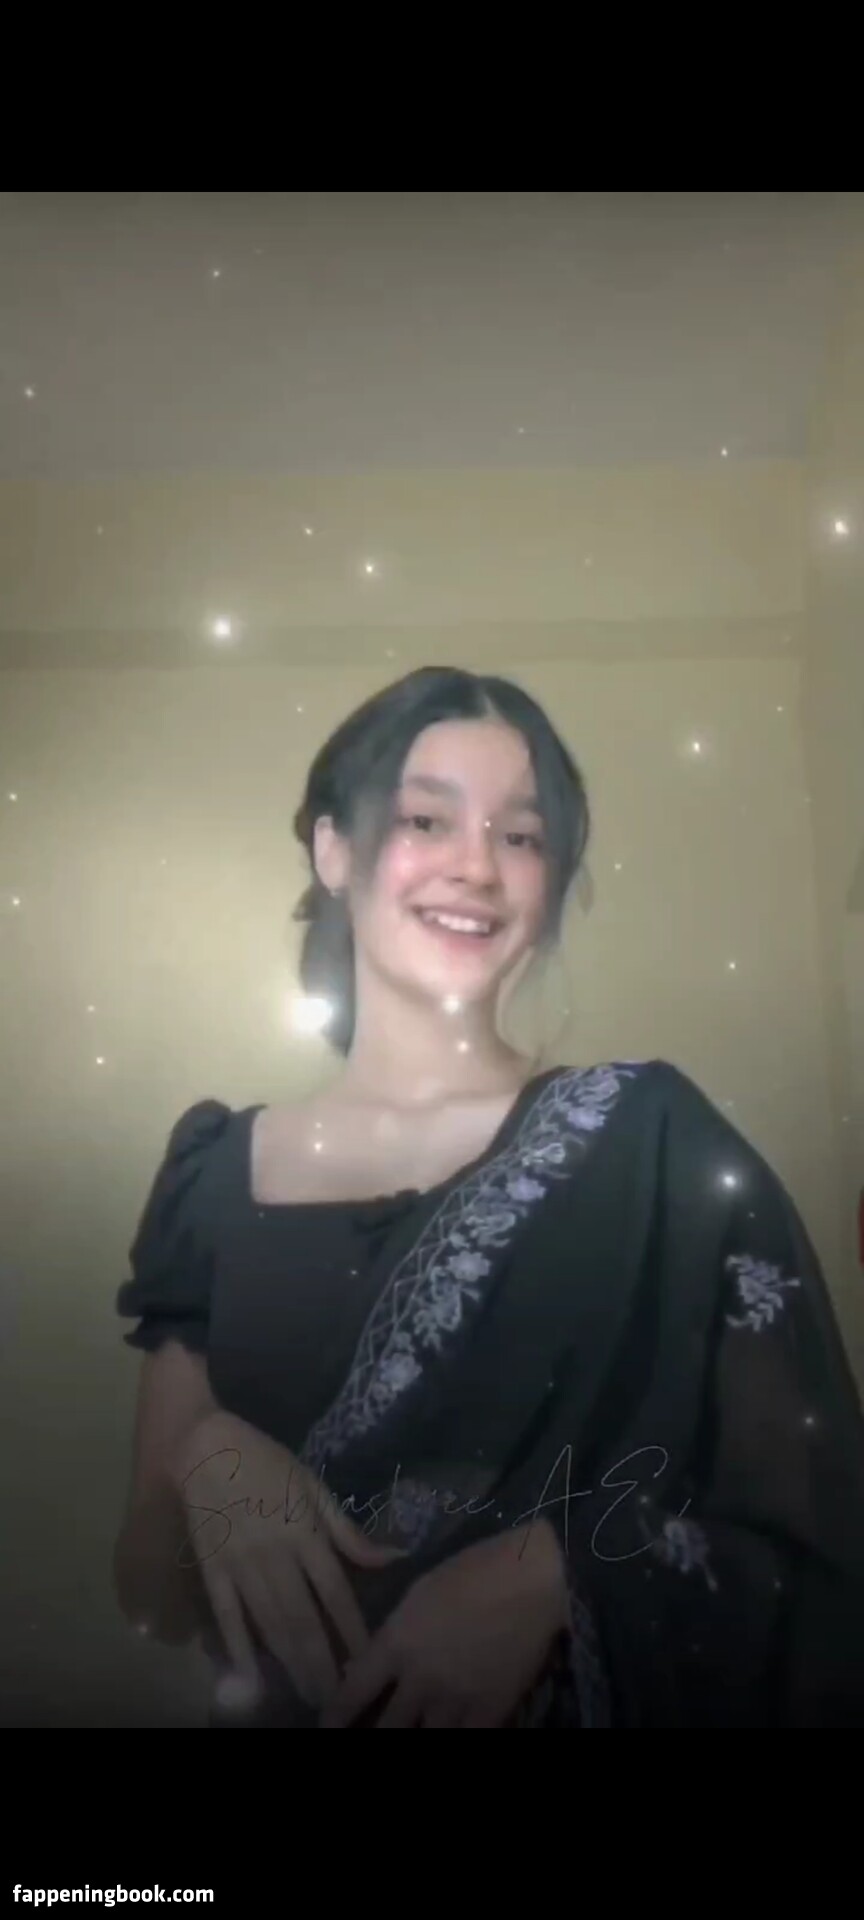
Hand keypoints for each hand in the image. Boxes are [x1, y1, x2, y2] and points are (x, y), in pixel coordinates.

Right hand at [172, 1409, 403, 1709]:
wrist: (204, 1446)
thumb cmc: (266, 1462)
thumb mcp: (313, 1486)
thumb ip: (347, 1530)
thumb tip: (392, 1556)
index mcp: (305, 1532)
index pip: (335, 1593)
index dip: (352, 1631)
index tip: (367, 1663)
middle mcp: (275, 1555)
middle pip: (303, 1618)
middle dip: (321, 1663)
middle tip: (336, 1698)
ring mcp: (240, 1565)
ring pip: (269, 1623)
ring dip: (290, 1662)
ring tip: (308, 1694)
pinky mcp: (211, 1570)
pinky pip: (227, 1616)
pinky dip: (238, 1649)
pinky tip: (251, 1678)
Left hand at [320, 1519, 569, 1726]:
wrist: (534, 1579)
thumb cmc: (474, 1570)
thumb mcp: (420, 1592)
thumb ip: (392, 1633)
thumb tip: (362, 1665)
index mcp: (397, 1643)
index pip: (352, 1692)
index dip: (335, 1716)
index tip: (327, 1727)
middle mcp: (419, 1679)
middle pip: (386, 1728)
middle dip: (375, 1735)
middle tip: (371, 1731)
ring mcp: (456, 1700)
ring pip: (425, 1739)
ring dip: (414, 1736)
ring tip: (413, 1730)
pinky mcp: (490, 1711)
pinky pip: (465, 1740)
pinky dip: (454, 1736)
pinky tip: (450, 1730)